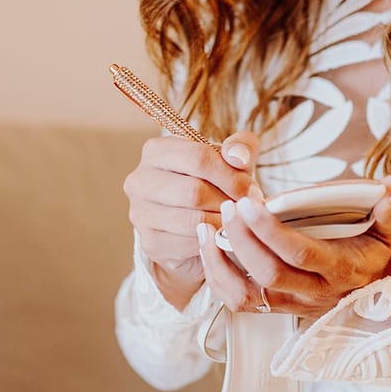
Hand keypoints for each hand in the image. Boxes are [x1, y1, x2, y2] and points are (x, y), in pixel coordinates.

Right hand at [123, 131, 261, 309]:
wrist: (194, 227)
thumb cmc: (213, 186)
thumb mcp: (230, 162)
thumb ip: (241, 148)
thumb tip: (238, 157)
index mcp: (156, 150)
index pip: (198, 157)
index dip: (231, 175)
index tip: (250, 189)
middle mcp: (140, 180)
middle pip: (194, 191)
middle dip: (228, 202)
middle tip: (247, 210)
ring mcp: (141, 213)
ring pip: (192, 220)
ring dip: (223, 223)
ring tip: (237, 221)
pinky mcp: (150, 242)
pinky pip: (189, 243)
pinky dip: (212, 241)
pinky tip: (221, 236)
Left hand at [196, 169, 390, 320]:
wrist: (374, 295)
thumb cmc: (376, 256)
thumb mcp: (388, 232)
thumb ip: (389, 209)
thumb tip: (390, 185)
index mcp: (339, 270)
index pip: (299, 253)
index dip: (270, 231)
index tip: (248, 202)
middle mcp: (313, 293)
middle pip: (268, 273)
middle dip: (241, 239)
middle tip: (227, 205)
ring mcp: (291, 305)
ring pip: (246, 295)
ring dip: (220, 263)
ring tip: (206, 227)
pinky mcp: (275, 309)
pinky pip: (238, 302)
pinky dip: (217, 277)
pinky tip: (209, 247)